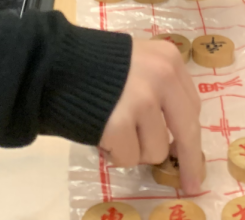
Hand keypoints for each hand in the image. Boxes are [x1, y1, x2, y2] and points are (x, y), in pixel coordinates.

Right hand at [99, 38, 203, 193]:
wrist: (52, 62)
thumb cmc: (94, 64)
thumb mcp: (137, 62)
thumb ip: (160, 88)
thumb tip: (176, 137)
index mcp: (169, 60)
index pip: (192, 107)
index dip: (189, 134)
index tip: (192, 153)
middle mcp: (162, 77)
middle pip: (187, 132)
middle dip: (190, 163)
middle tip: (191, 184)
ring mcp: (142, 101)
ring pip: (155, 151)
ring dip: (136, 150)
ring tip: (114, 132)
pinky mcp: (119, 123)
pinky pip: (129, 158)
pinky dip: (115, 154)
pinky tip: (103, 136)